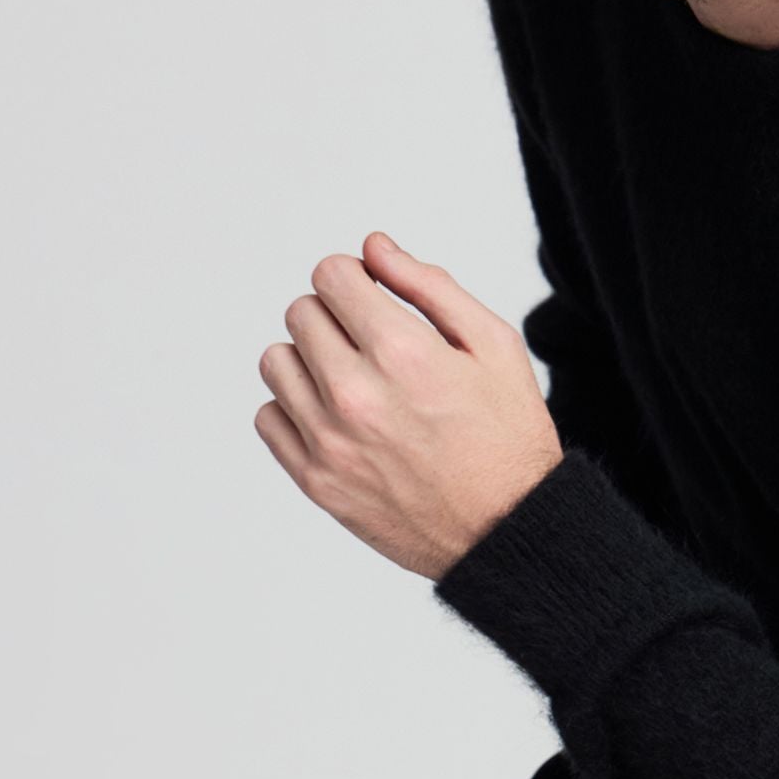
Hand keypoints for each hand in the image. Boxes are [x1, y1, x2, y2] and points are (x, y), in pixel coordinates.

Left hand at [254, 232, 562, 583]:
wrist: (508, 529)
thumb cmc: (509, 436)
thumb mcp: (494, 345)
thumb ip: (430, 286)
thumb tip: (373, 248)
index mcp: (403, 353)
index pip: (330, 276)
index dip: (353, 276)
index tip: (371, 296)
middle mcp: (357, 394)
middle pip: (301, 312)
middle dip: (334, 314)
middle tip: (371, 342)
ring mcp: (330, 441)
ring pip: (276, 361)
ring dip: (309, 358)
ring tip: (351, 378)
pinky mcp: (316, 480)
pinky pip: (268, 417)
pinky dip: (295, 408)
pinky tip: (337, 416)